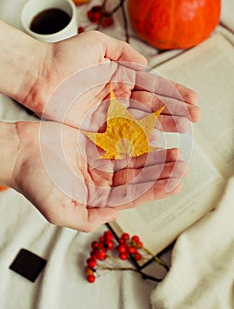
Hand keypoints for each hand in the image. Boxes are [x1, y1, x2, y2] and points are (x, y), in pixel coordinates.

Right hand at [9, 121, 186, 231]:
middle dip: (160, 172)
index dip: (155, 190)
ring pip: (132, 158)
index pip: (131, 196)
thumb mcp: (60, 212)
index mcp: (95, 198)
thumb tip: (117, 216)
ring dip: (153, 155)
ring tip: (174, 151)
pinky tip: (153, 135)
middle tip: (182, 165)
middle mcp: (99, 180)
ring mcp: (98, 160)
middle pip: (136, 176)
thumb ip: (89, 220)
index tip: (175, 183)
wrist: (18, 151)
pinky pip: (120, 139)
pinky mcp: (95, 141)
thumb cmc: (34, 181)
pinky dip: (136, 138)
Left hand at [25, 30, 200, 131]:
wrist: (38, 75)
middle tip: (194, 118)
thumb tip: (145, 64)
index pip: (153, 85)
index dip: (173, 93)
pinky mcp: (95, 127)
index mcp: (120, 75)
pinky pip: (120, 134)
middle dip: (174, 110)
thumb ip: (122, 51)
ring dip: (161, 125)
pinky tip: (153, 142)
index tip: (192, 100)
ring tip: (181, 130)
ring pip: (140, 120)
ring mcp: (107, 112)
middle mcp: (117, 95)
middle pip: (151, 105)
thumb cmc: (63, 56)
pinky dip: (137, 138)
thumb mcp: (96, 43)